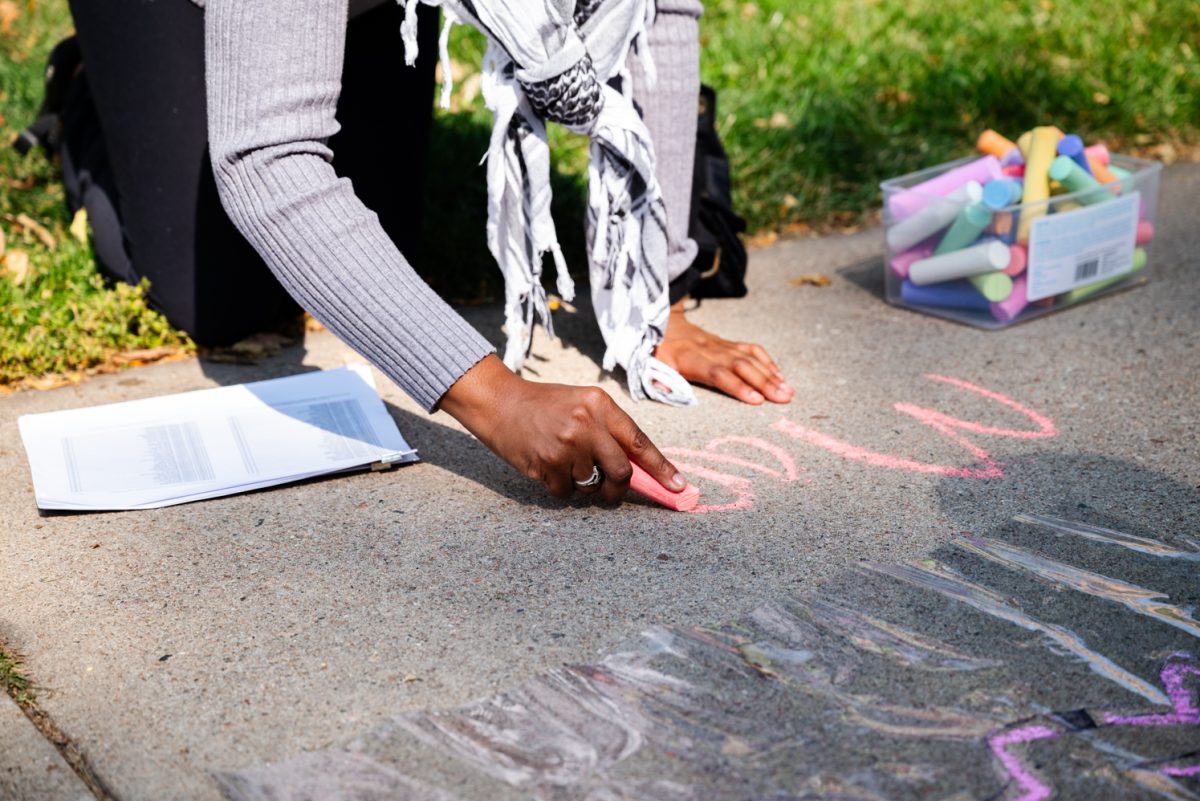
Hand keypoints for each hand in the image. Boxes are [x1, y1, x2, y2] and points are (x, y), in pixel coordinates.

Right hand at [437, 355, 685, 502]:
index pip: (639, 442)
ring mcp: (566, 446)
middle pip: (621, 472)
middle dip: (619, 489)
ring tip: (565, 464)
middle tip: (611, 492)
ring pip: (592, 486)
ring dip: (583, 485)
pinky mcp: (547, 464)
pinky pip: (567, 493)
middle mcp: (586, 424)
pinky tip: (548, 468)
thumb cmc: (544, 405)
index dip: (661, 468)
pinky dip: (561, 488)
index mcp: (600, 404)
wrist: (499, 402)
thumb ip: (608, 430)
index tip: (679, 487)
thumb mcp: (581, 404)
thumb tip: (638, 467)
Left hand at [654, 302, 792, 404]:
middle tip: (784, 398)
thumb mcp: (648, 361)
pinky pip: (752, 350)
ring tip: (788, 392)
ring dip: (771, 375)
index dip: (737, 386)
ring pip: (751, 358)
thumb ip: (656, 375)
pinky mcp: (729, 343)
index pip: (718, 374)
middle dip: (764, 383)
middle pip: (742, 366)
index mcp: (691, 359)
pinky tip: (780, 377)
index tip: (756, 400)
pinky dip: (768, 362)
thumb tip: (662, 387)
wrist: (664, 322)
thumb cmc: (657, 348)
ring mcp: (722, 346)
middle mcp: (711, 351)